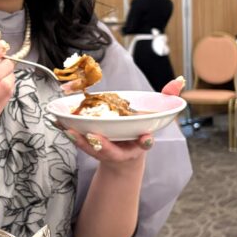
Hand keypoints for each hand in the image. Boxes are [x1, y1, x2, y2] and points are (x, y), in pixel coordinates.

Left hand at [57, 75, 185, 158]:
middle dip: (102, 145)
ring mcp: (105, 151)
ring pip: (91, 148)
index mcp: (140, 143)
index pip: (144, 144)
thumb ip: (167, 98)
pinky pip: (78, 140)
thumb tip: (179, 80)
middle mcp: (122, 150)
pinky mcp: (90, 147)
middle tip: (93, 137)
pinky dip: (68, 132)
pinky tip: (57, 122)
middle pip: (112, 150)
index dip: (144, 141)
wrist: (125, 156)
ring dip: (79, 140)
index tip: (145, 138)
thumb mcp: (157, 115)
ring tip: (69, 129)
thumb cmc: (140, 131)